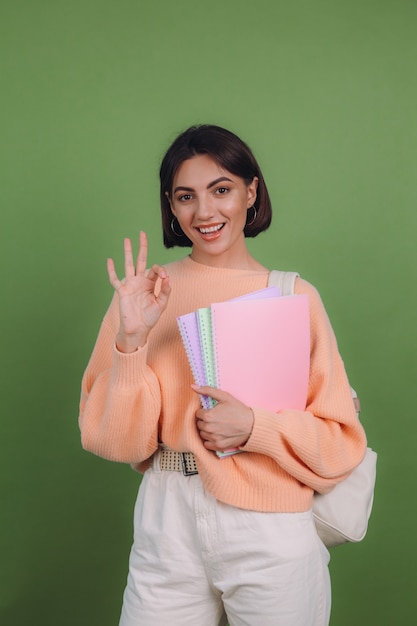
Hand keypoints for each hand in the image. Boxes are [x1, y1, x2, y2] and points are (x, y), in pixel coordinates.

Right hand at [107, 232, 170, 351]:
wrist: (138, 329)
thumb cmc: (150, 317)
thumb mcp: (162, 304)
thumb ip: (166, 291)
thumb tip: (167, 278)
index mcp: (150, 283)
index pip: (155, 269)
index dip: (160, 270)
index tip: (165, 278)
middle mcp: (140, 281)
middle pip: (141, 260)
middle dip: (142, 247)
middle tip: (142, 234)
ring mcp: (130, 284)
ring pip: (128, 264)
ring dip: (127, 252)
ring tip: (127, 240)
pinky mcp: (122, 291)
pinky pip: (115, 279)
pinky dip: (111, 270)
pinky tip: (110, 260)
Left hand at [193, 386, 253, 450]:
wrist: (252, 425)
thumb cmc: (238, 410)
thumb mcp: (224, 396)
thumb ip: (207, 390)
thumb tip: (193, 386)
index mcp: (208, 416)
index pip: (198, 413)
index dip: (205, 411)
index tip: (213, 411)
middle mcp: (209, 428)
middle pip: (199, 424)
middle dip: (205, 420)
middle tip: (216, 418)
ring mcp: (213, 438)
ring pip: (202, 433)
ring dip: (207, 430)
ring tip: (218, 426)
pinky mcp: (218, 446)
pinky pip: (207, 444)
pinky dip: (210, 440)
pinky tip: (218, 434)